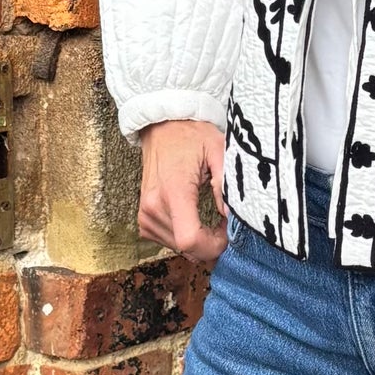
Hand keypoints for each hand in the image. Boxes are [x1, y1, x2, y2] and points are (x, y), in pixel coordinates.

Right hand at [137, 120, 227, 263]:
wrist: (163, 126)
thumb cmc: (192, 135)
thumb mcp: (218, 150)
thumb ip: (226, 184)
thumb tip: (232, 214)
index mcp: (174, 190)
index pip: (189, 239)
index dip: (213, 245)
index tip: (227, 234)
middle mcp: (154, 206)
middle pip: (185, 247)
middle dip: (209, 244)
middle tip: (223, 226)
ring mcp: (145, 213)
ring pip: (177, 247)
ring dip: (197, 242)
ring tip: (210, 222)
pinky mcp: (143, 217)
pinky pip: (166, 240)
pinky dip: (182, 237)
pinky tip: (193, 221)